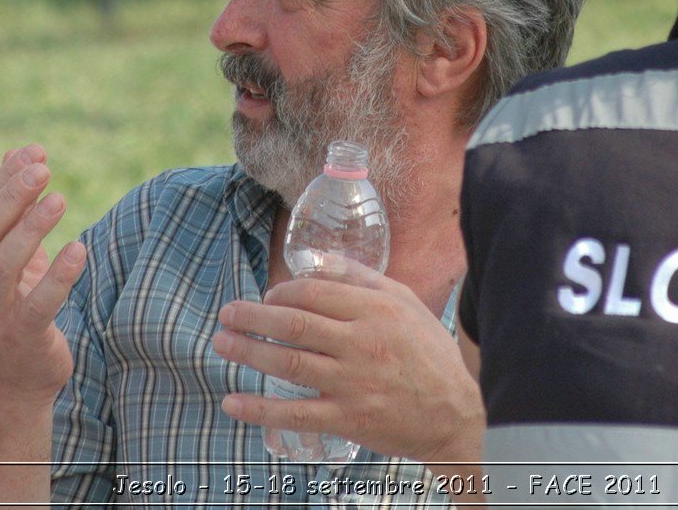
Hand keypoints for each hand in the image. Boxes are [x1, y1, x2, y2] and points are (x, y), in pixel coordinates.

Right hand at [0, 145, 86, 404]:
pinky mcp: (24, 334)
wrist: (15, 376)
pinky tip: (80, 249)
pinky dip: (58, 276)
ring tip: (60, 200)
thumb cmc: (15, 302)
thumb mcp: (11, 252)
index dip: (3, 178)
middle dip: (12, 196)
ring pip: (3, 264)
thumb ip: (13, 206)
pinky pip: (39, 304)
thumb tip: (18, 153)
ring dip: (31, 228)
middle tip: (44, 168)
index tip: (36, 152)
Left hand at [212, 257, 483, 464]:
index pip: (314, 292)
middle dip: (252, 317)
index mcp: (375, 309)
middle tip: (227, 314)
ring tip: (221, 343)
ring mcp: (353, 382)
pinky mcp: (348, 418)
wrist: (456, 412)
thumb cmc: (429, 353)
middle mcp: (361, 343)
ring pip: (288, 363)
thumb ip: (362, 278)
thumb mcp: (405, 302)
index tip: (267, 298)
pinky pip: (295, 412)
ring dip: (248, 351)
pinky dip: (260, 408)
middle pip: (293, 325)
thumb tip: (320, 260)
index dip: (282, 293)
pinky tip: (233, 401)